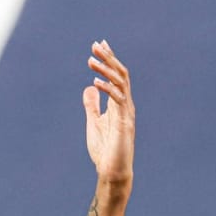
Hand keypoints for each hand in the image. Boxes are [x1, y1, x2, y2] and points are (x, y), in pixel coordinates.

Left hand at [83, 40, 134, 185]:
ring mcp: (126, 113)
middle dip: (108, 58)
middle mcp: (125, 105)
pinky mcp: (124, 123)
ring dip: (105, 70)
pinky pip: (118, 101)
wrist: (112, 171)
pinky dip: (107, 89)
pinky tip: (95, 82)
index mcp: (119, 104)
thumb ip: (92, 105)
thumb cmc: (105, 149)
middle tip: (96, 44)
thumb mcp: (94, 122)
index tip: (99, 45)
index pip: (116, 75)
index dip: (109, 59)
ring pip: (120, 84)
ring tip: (91, 60)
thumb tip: (89, 88)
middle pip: (120, 74)